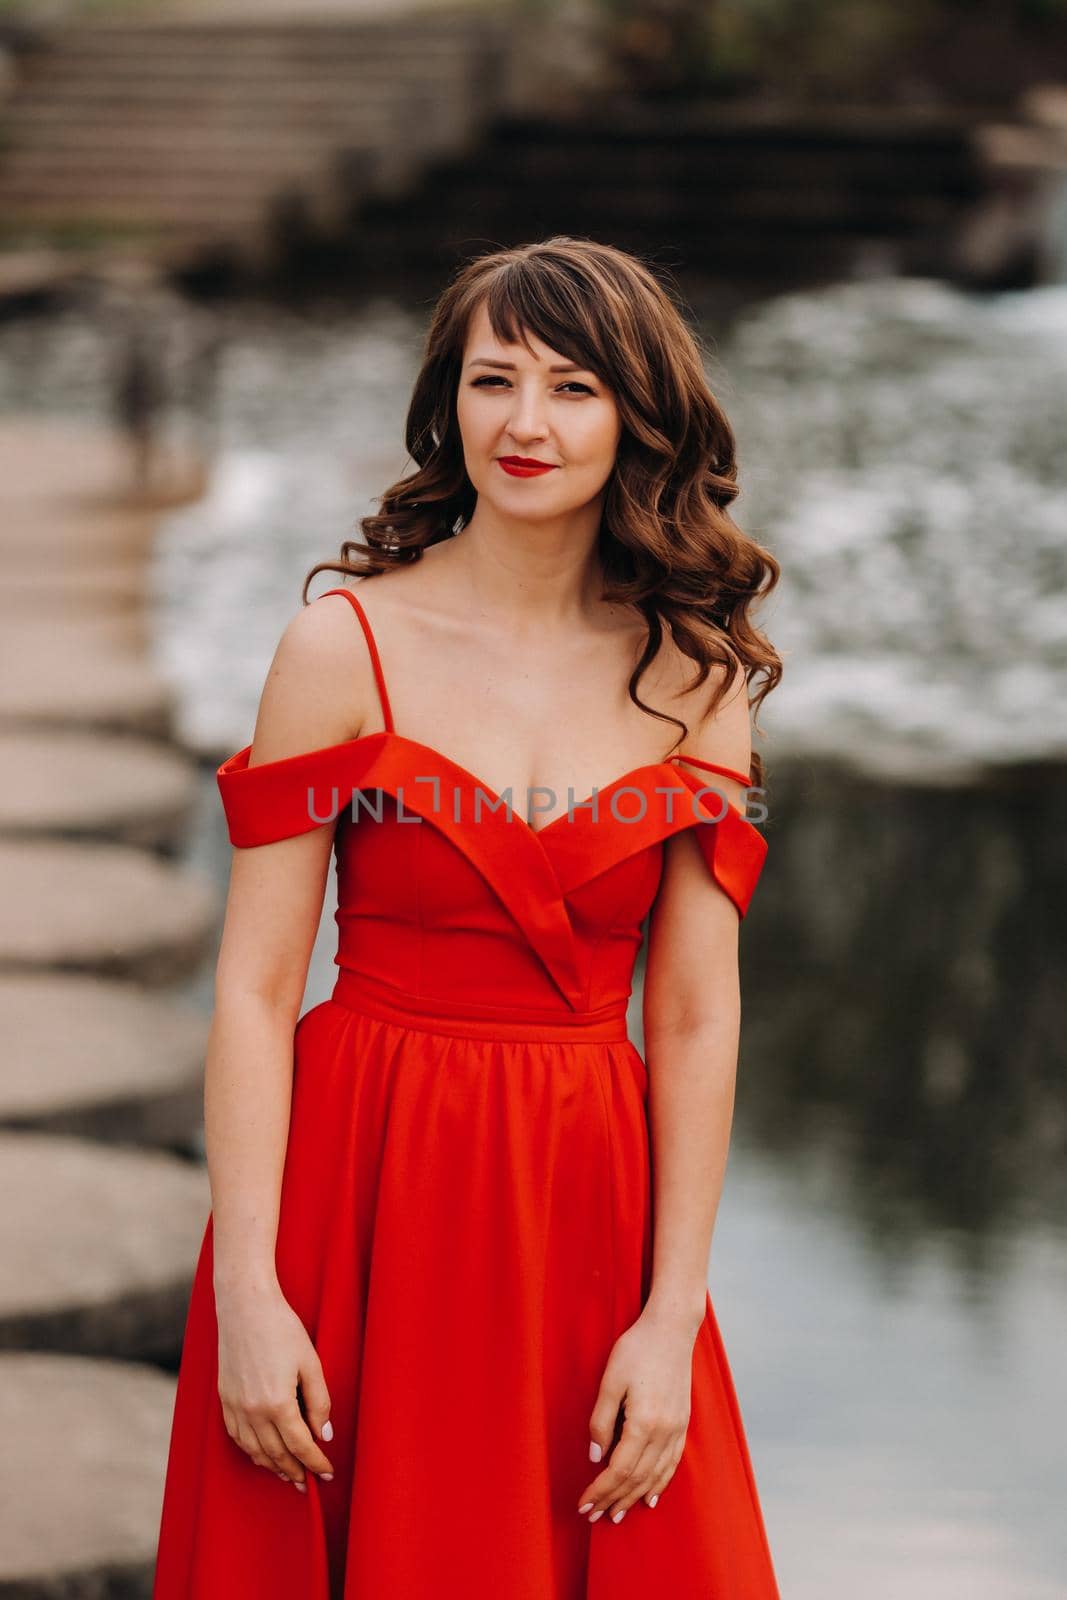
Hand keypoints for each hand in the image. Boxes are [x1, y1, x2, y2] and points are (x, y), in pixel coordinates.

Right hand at [215, 1278, 334, 1491]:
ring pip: (255, 1451)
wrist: (245, 1307)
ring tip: (289, 1476)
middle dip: (296, 1472)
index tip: (327, 1474)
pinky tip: (263, 1455)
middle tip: (309, 1484)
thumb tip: (324, 1435)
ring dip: (273, 1467)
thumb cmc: (282, 1329)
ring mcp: (235, 1408)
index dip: (316, 1463)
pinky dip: (252, 1452)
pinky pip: (238, 1438)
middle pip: (277, 1454)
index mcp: (278, 1403)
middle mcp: (253, 1412)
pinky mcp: (225, 1400)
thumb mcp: (311, 1362)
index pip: (301, 1446)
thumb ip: (319, 1401)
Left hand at [576, 1305, 695, 1523]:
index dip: (600, 1490)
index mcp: (644, 1423)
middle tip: (593, 1517)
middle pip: (637, 1479)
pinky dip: (660, 1484)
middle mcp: (664, 1432)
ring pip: (655, 1476)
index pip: (619, 1470)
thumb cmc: (636, 1349)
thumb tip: (595, 1457)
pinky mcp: (683, 1424)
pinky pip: (672, 1464)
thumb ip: (601, 1421)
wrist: (672, 1329)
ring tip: (617, 1515)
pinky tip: (651, 1497)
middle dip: (613, 1500)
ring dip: (634, 1498)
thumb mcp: (610, 1380)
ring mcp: (677, 1429)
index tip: (584, 1504)